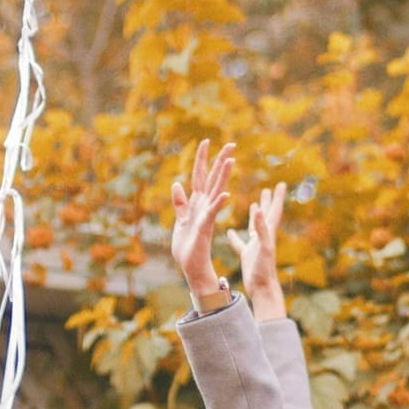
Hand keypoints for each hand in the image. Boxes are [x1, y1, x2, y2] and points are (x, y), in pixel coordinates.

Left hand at [170, 140, 234, 293]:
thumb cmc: (187, 246)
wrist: (191, 267)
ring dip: (222, 176)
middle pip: (213, 179)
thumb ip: (180, 203)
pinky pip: (212, 214)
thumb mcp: (180, 220)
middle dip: (220, 161)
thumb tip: (176, 183)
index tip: (206, 141)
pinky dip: (218, 204)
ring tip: (231, 160)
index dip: (202, 159)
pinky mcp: (205, 228)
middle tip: (232, 143)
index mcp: (197, 203)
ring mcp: (206, 216)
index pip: (200, 176)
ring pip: (215, 192)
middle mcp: (204, 206)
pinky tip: (225, 194)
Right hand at [227, 184, 286, 319]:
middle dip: (267, 202)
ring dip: (255, 215)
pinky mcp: (248, 255)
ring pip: (255, 227)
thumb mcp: (263, 247)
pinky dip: (235, 237)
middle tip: (267, 189)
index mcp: (268, 233)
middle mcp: (263, 237)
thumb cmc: (264, 270)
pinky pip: (240, 243)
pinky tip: (229, 232)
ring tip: (253, 204)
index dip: (277, 197)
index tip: (280, 183)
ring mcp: (255, 246)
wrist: (262, 289)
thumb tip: (259, 209)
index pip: (274, 211)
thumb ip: (261, 229)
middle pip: (266, 215)